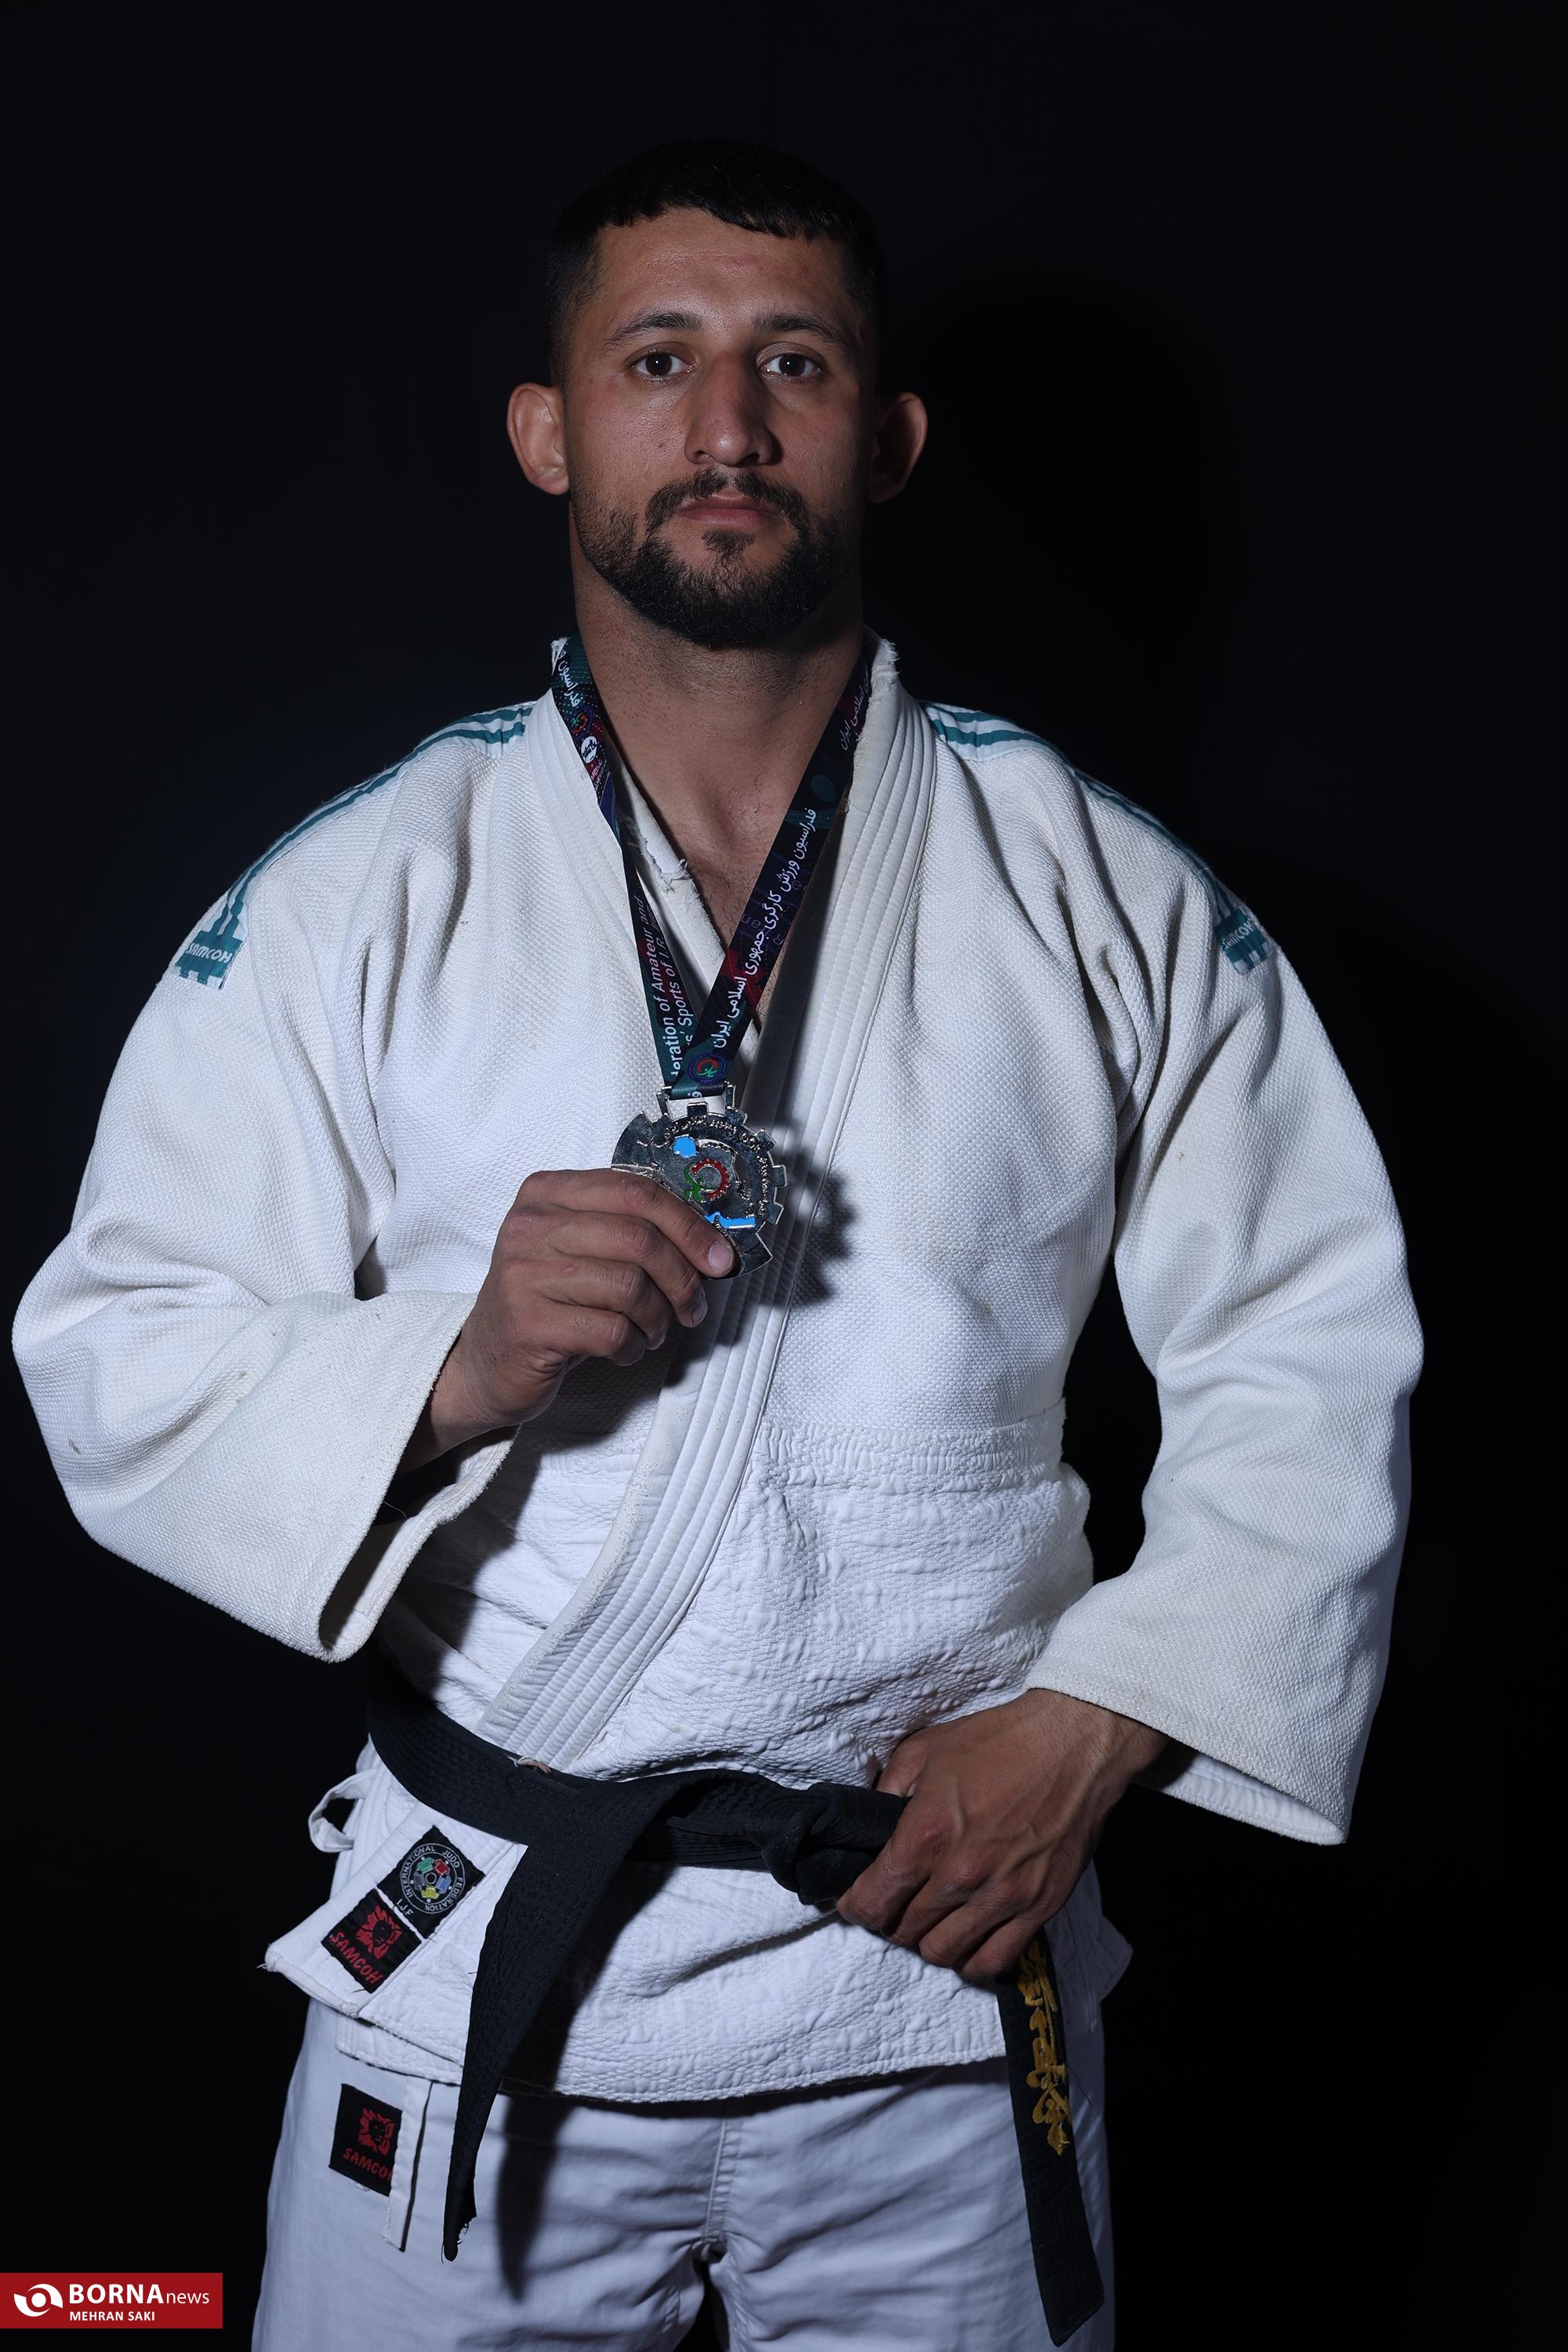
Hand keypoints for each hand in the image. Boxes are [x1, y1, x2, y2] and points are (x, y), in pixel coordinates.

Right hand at [401, 1168, 735, 1469]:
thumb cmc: (551, 1303)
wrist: (487, 1362)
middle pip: (638, 1238)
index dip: (690, 1225)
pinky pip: (612, 1330)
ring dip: (658, 1318)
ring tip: (652, 1331)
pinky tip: (625, 1349)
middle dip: (682, 1278)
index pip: (636, 1191)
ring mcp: (522, 1274)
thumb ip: (633, 1233)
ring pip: (630, 1287)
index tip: (721, 1259)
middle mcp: (530, 1225)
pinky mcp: (528, 1323)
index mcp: (547, 1192)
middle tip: (693, 1308)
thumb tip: (713, 1246)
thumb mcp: (583, 1252)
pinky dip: (634, 1345)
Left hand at [836, 1689, 1166, 1983]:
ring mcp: (1002, 1896)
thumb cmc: (998, 1741)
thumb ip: (887, 1790)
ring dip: (927, 1941)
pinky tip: (967, 1939)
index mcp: (926, 1835)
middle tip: (895, 1901)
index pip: (872, 1902)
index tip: (854, 1898)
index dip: (853, 1905)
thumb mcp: (924, 1750)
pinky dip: (972, 1960)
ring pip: (943, 1953)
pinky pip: (994, 1962)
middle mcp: (961, 1875)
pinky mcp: (1039, 1908)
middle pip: (903, 1931)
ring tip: (930, 1919)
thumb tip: (868, 1826)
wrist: (1072, 1744)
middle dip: (889, 1920)